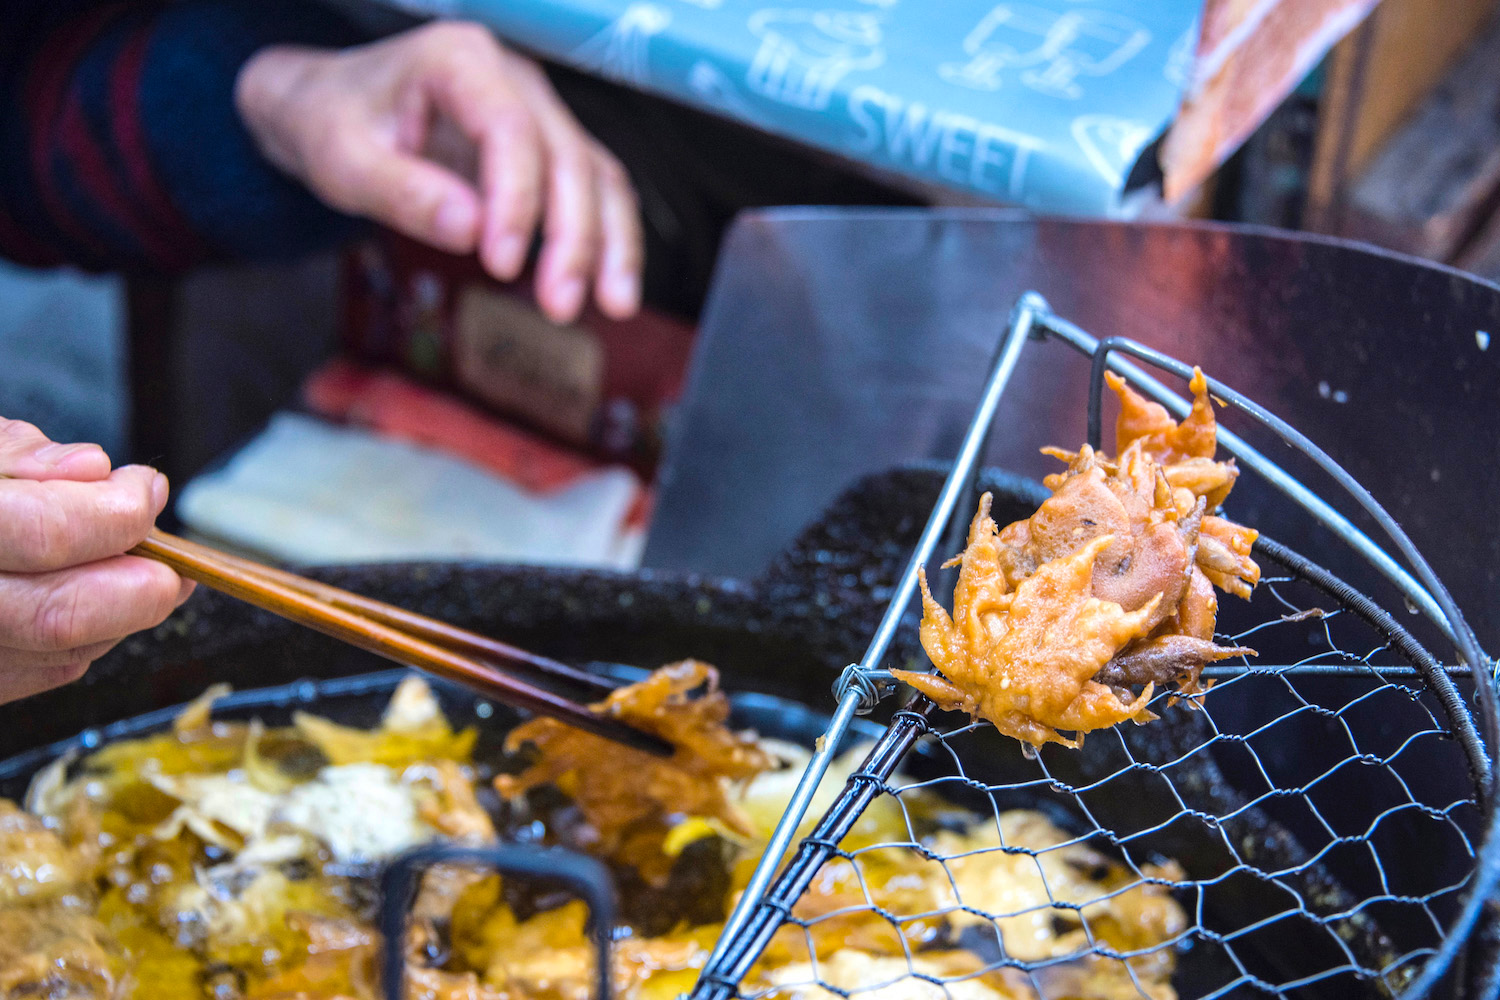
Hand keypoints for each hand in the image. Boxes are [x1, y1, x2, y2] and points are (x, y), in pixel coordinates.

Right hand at [0, 419, 191, 703]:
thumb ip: (21, 456)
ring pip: (66, 651)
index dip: (117, 512)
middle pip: (60, 615)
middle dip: (140, 583)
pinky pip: (52, 670)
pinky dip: (94, 633)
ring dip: (125, 610)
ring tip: (141, 567)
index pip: (46, 533)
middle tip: (167, 554)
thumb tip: (93, 469)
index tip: (145, 489)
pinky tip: (96, 595)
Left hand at [236, 22, 643, 323]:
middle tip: (559, 304)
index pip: (509, 128)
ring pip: (596, 173)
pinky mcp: (545, 148)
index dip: (515, 199)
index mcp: (456, 61)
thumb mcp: (341, 160)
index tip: (499, 263)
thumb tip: (469, 231)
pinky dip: (608, 241)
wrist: (330, 105)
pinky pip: (593, 190)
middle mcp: (511, 77)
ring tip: (614, 305)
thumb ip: (403, 193)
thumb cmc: (332, 122)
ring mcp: (536, 110)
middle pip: (567, 155)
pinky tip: (611, 289)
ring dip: (609, 243)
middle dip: (574, 235)